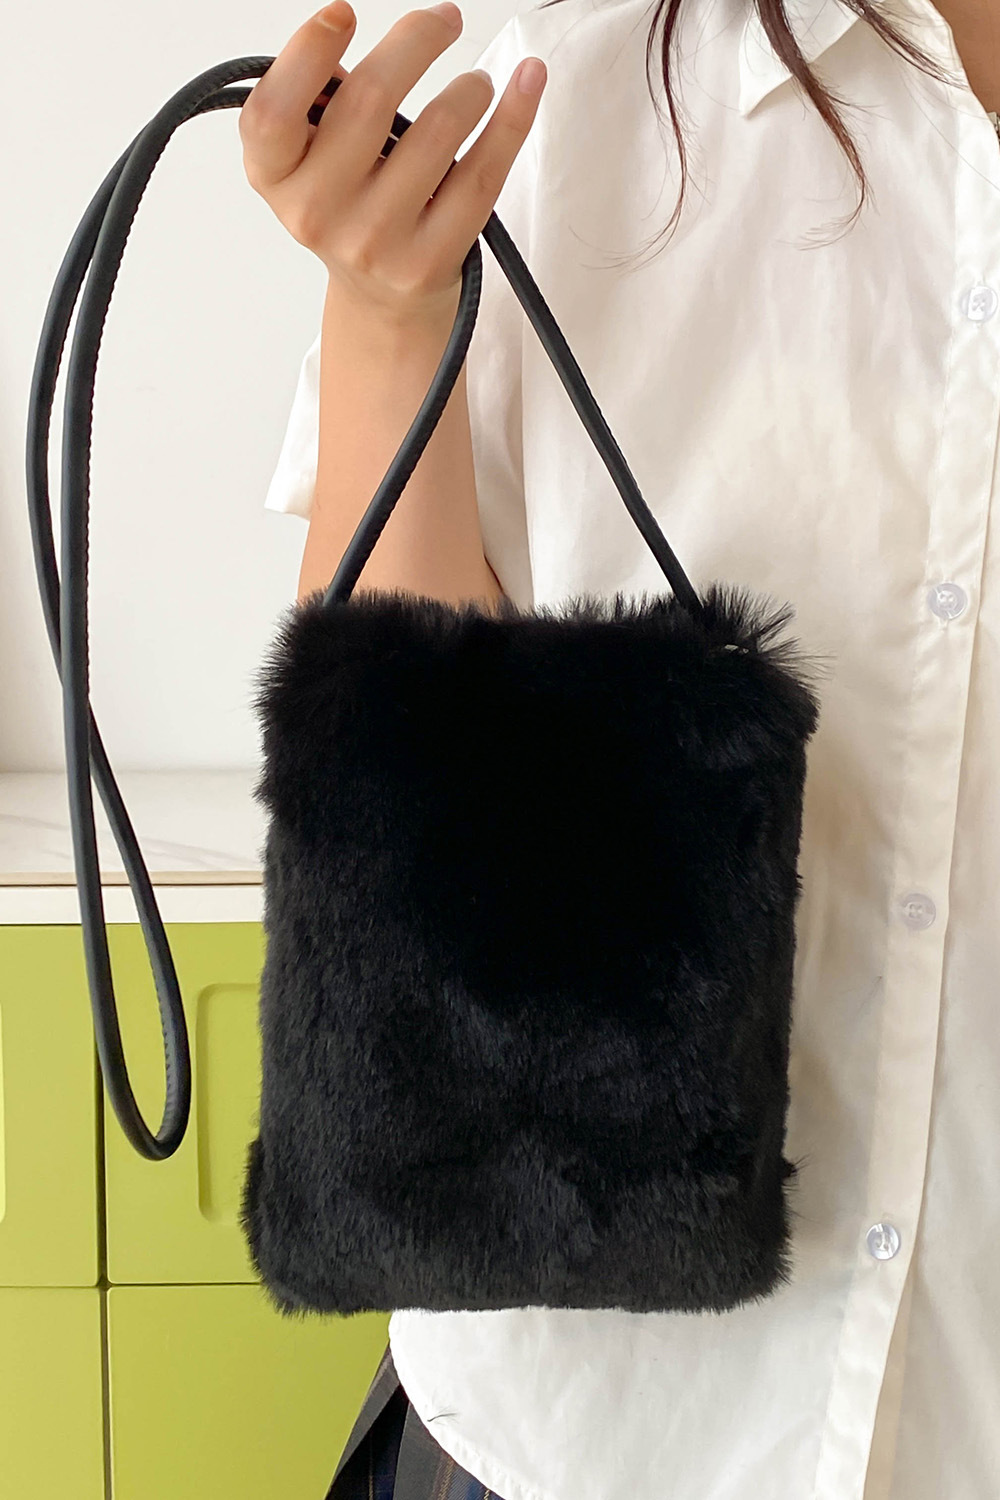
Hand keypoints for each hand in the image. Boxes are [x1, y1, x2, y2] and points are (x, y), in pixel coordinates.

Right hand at [239, 1, 546, 323]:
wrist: (381, 297)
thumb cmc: (351, 205)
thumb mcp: (309, 158)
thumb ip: (321, 102)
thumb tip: (360, 38)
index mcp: (276, 177)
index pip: (272, 113)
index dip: (306, 54)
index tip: (343, 14)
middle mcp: (317, 213)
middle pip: (369, 101)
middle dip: (416, 42)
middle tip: (445, 21)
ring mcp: (375, 242)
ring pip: (436, 131)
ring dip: (469, 89)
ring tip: (476, 85)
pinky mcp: (429, 260)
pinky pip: (482, 174)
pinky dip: (513, 118)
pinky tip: (528, 81)